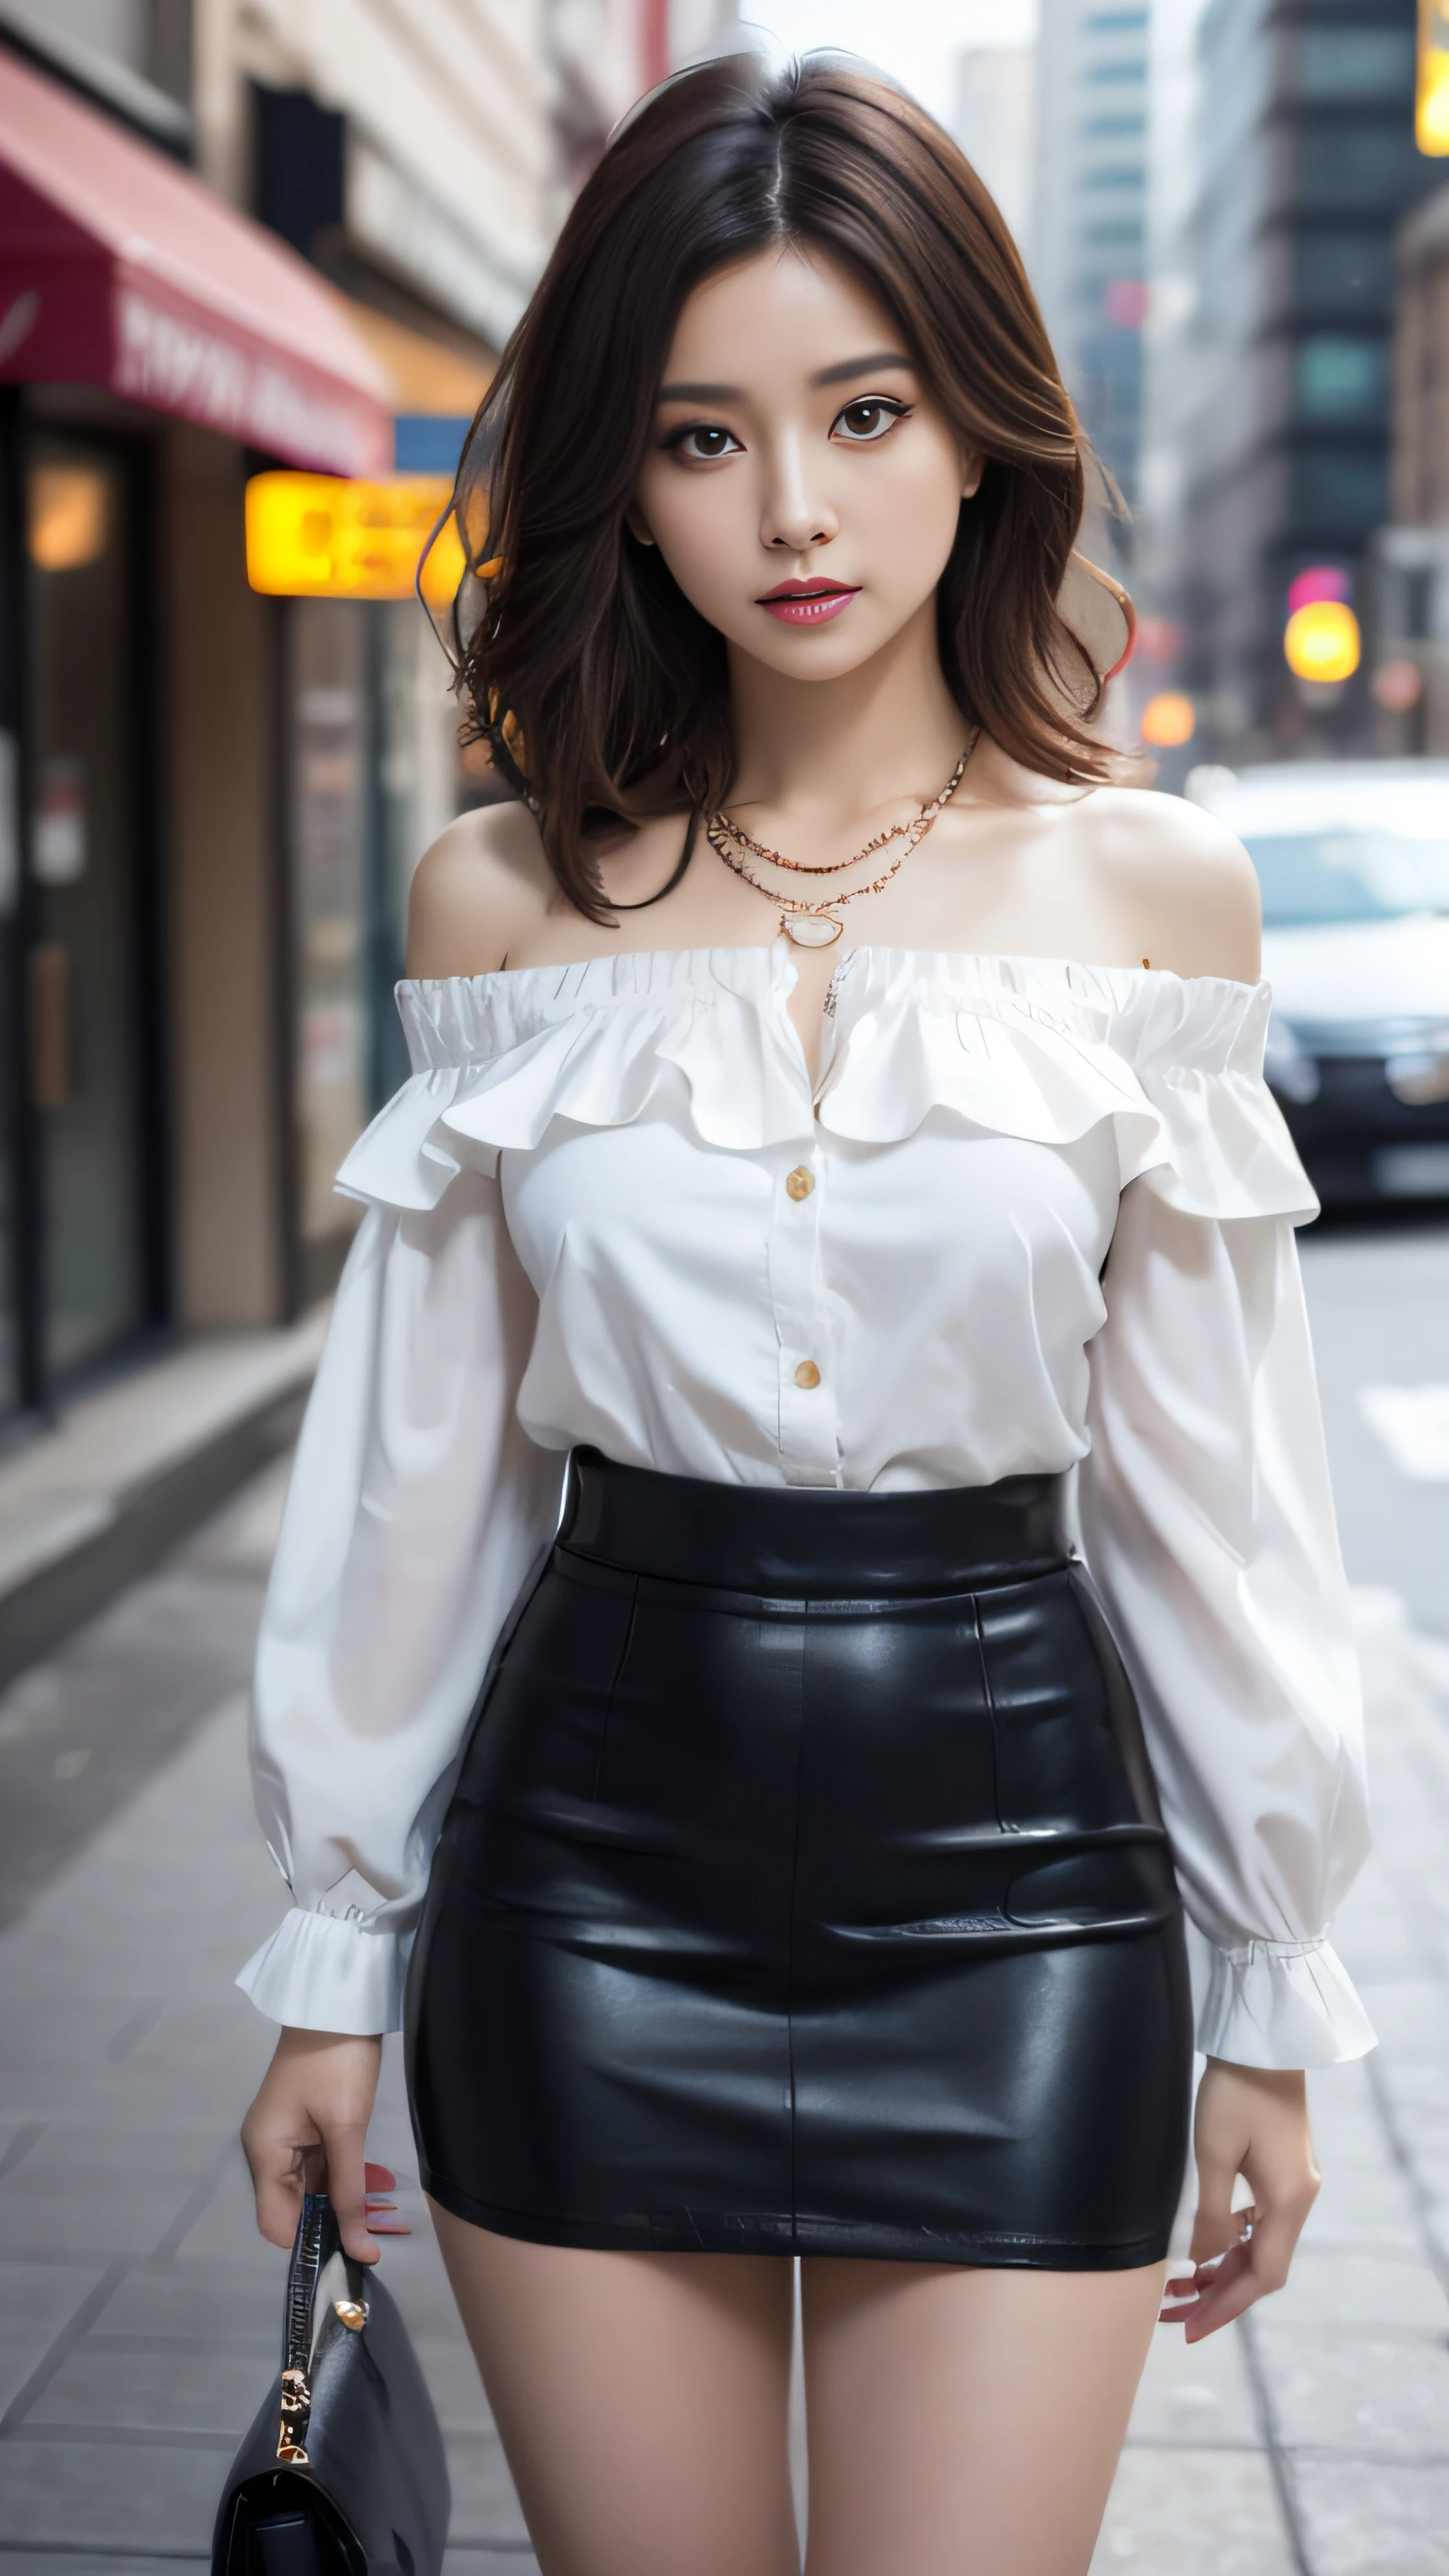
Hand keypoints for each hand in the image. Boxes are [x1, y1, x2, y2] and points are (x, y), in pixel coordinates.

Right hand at [241, 2027, 408, 2262]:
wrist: (339, 2002)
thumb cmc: (338, 2062)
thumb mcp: (347, 2128)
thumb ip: (350, 2191)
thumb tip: (358, 2249)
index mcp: (264, 2152)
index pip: (276, 2223)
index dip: (309, 2242)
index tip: (349, 2254)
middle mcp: (267, 2149)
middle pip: (291, 2207)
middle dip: (327, 2225)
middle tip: (371, 2241)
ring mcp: (285, 2136)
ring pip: (308, 2188)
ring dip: (336, 2202)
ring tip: (374, 2222)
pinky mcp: (304, 2123)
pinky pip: (317, 2166)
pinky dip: (339, 2179)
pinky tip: (365, 2190)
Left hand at [1161, 2060, 1319, 2341]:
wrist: (1261, 2043)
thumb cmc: (1235, 2092)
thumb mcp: (1213, 2154)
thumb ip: (1209, 2214)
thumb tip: (1200, 2261)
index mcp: (1288, 2200)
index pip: (1263, 2275)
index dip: (1227, 2305)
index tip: (1191, 2327)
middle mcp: (1298, 2198)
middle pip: (1263, 2265)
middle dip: (1221, 2293)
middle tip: (1177, 2314)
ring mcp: (1293, 2183)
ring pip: (1261, 2244)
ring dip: (1225, 2267)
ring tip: (1183, 2287)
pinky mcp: (1282, 2169)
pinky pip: (1260, 2220)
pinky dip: (1234, 2239)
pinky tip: (1208, 2243)